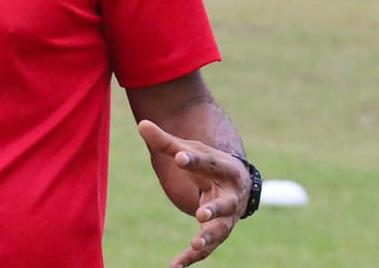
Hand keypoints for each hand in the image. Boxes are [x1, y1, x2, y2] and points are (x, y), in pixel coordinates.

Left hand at [137, 120, 249, 267]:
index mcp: (224, 168)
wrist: (237, 181)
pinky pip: (208, 248)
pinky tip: (175, 265)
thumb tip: (141, 123)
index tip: (178, 156)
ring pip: (221, 230)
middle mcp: (231, 195)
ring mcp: (228, 216)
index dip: (193, 160)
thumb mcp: (191, 149)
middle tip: (200, 214)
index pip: (208, 162)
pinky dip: (193, 257)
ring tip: (195, 244)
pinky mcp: (219, 232)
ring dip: (209, 238)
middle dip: (214, 209)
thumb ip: (166, 141)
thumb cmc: (209, 162)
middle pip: (225, 203)